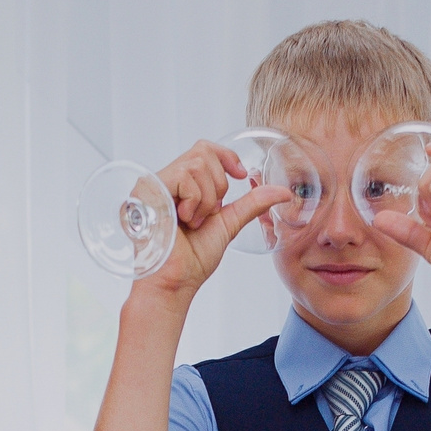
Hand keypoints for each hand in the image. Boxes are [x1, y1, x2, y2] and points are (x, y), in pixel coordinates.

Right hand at [130, 140, 291, 301]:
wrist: (175, 282)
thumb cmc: (192, 261)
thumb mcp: (229, 223)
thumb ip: (252, 204)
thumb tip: (282, 192)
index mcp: (180, 187)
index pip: (204, 149)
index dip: (226, 156)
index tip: (241, 175)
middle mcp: (165, 181)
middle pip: (203, 151)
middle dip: (218, 184)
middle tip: (208, 214)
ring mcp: (154, 184)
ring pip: (196, 164)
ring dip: (206, 198)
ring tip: (193, 222)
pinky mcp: (148, 189)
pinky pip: (185, 176)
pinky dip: (194, 201)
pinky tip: (183, 221)